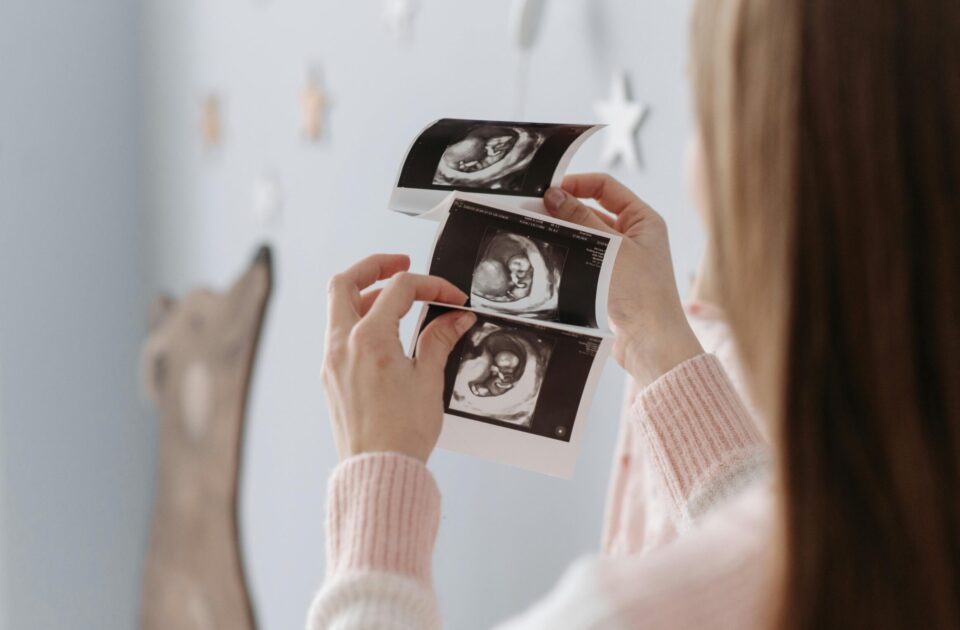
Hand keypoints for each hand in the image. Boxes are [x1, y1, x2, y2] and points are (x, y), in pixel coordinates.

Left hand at [322, 254, 476, 461]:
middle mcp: (342, 345)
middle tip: (401, 264)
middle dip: (374, 267)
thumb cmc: (402, 433)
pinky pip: (338, 334)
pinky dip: (359, 321)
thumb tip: (454, 318)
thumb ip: (439, 340)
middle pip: (345, 282)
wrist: (378, 471)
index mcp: (369, 339)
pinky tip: (384, 333)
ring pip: (338, 307)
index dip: (431, 286)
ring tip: (396, 300)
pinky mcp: (331, 377)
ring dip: (365, 294)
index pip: (399, 289)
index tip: (452, 298)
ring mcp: (332, 361)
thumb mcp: (428, 379)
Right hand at [544, 174, 702, 386]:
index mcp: (644, 220)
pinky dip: (568, 255)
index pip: (606, 187)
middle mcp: (634, 236)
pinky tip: (550, 255)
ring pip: (586, 236)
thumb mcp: (609, 249)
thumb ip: (580, 220)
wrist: (651, 342)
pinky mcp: (610, 281)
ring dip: (565, 233)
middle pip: (593, 210)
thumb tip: (555, 195)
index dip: (577, 184)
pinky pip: (584, 259)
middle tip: (535, 210)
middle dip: (565, 209)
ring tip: (538, 232)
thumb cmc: (642, 294)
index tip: (549, 189)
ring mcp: (622, 260)